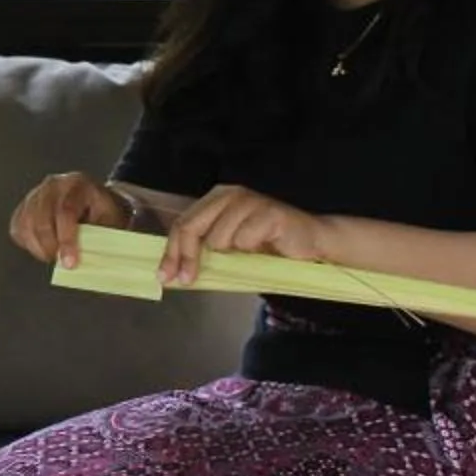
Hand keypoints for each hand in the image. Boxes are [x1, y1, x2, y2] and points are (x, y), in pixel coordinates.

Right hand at [10, 172, 133, 268]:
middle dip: (50, 246)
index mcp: (78, 184)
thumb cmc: (105, 213)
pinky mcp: (25, 205)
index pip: (66, 210)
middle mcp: (54, 184)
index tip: (70, 263)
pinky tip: (43, 249)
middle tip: (62, 264)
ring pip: (27, 223)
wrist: (96, 200)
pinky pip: (18, 227)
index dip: (67, 239)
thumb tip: (88, 261)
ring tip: (54, 256)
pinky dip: (28, 243)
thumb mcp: (111, 221)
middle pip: (42, 217)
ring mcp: (36, 193)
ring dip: (38, 247)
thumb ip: (101, 238)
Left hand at [160, 185, 335, 286]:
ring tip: (252, 252)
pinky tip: (267, 247)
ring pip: (219, 239)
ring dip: (233, 255)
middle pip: (192, 227)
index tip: (165, 277)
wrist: (310, 242)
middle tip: (186, 281)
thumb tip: (173, 273)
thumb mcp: (230, 248)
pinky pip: (245, 241)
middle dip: (186, 257)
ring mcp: (250, 200)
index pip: (183, 223)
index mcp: (216, 199)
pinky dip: (254, 251)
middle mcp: (230, 194)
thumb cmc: (267, 246)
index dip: (172, 252)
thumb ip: (205, 252)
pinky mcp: (269, 212)